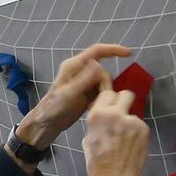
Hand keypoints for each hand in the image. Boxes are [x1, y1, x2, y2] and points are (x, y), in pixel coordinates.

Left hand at [15, 43, 131, 149]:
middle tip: (102, 99)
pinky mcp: (86, 94)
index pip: (97, 51)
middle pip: (103, 71)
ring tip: (95, 106)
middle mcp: (80, 72)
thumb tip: (99, 64)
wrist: (46, 125)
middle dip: (106, 84)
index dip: (114, 50)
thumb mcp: (69, 94)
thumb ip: (84, 79)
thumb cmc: (53, 108)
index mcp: (74, 66)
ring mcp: (84, 83)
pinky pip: (101, 92)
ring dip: (104, 93)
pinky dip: (102, 99)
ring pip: (103, 83)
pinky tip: (94, 108)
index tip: (129, 54)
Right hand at [82, 80, 149, 175]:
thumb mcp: (88, 139)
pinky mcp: (144, 129)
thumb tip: (103, 117)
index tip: (111, 108)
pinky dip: (137, 133)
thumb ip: (97, 124)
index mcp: (97, 115)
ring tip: (126, 140)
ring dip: (130, 122)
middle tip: (123, 114)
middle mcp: (115, 113)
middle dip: (124, 102)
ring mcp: (132, 120)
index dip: (109, 101)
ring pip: (133, 113)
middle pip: (125, 94)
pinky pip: (140, 125)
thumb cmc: (97, 163)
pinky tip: (132, 146)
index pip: (107, 93)